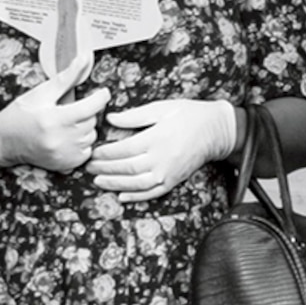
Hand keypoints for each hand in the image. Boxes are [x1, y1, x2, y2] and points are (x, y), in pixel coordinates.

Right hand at [0, 65, 110, 171]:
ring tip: (66, 124)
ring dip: (84, 128)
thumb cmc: (21, 114)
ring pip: (91, 136)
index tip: (102, 92)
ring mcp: (63, 154)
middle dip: (87, 112)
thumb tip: (84, 59)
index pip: (91, 107)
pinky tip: (66, 137)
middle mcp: (60, 139)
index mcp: (54, 119)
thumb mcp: (41, 93)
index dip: (101, 97)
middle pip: (92, 121)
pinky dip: (81, 143)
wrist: (4, 141)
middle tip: (71, 108)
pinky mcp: (65, 165)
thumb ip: (66, 78)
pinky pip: (86, 151)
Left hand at [90, 97, 240, 201]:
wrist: (216, 130)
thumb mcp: (161, 108)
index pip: (123, 149)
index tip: (93, 152)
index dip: (105, 153)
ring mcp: (168, 172)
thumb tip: (110, 119)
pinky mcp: (174, 181)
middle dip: (105, 169)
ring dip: (115, 184)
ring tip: (98, 182)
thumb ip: (135, 115)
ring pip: (136, 184)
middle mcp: (161, 158)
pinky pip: (153, 193)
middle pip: (126, 168)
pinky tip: (122, 196)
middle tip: (89, 168)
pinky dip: (136, 196)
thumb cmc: (188, 114)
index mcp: (156, 138)